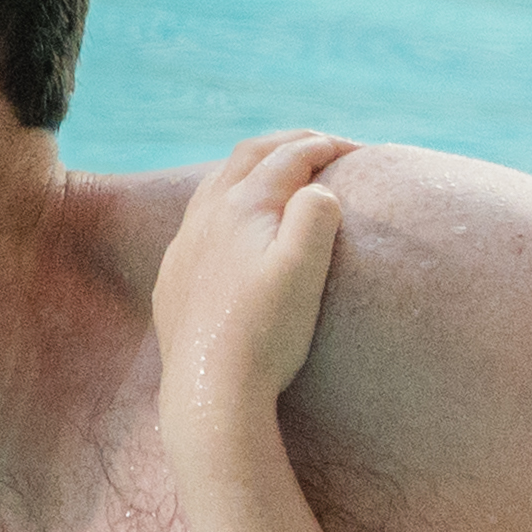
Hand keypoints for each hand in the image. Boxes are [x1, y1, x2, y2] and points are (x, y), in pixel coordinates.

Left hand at [155, 130, 359, 429]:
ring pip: (215, 185)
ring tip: (277, 171)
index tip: (359, 149)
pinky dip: (224, 204)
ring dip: (251, 168)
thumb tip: (317, 189)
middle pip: (247, 157)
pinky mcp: (173, 277)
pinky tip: (232, 226)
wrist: (211, 388)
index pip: (288, 157)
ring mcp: (183, 246)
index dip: (326, 146)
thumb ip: (314, 217)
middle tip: (322, 144)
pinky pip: (196, 222)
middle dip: (287, 143)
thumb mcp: (304, 270)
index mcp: (241, 207)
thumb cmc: (266, 332)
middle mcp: (204, 217)